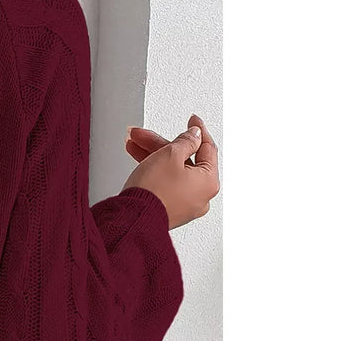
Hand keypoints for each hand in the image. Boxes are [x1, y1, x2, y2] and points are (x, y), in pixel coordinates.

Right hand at [121, 113, 219, 229]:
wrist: (132, 218)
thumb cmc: (153, 191)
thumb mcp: (171, 154)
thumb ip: (186, 141)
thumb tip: (194, 136)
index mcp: (209, 182)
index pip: (207, 149)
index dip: (197, 131)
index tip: (192, 121)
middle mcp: (200, 197)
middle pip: (184, 161)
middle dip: (161, 145)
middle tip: (145, 135)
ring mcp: (184, 206)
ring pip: (171, 172)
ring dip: (153, 157)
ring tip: (135, 146)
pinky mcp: (168, 211)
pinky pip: (165, 185)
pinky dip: (154, 173)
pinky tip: (141, 164)